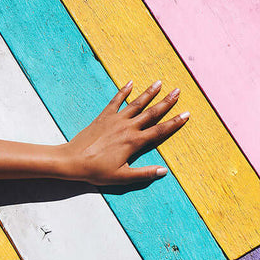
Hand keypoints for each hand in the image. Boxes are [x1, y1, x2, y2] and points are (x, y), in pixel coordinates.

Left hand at [60, 80, 188, 185]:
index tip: (186, 114)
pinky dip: (122, 91)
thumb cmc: (96, 170)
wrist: (72, 160)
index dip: (174, 123)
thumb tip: (164, 171)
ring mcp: (114, 120)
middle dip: (166, 102)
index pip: (159, 131)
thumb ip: (144, 174)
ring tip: (159, 82)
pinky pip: (115, 101)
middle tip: (178, 91)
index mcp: (134, 142)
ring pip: (136, 104)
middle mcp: (127, 128)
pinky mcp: (102, 117)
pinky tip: (130, 83)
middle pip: (151, 113)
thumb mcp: (122, 177)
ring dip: (148, 93)